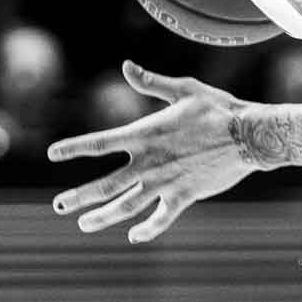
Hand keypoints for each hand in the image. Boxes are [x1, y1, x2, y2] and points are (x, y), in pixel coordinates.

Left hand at [48, 61, 256, 243]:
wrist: (248, 134)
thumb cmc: (217, 107)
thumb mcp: (184, 89)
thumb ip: (151, 82)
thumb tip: (126, 66)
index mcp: (145, 134)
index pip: (99, 143)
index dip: (74, 148)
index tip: (53, 154)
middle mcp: (149, 162)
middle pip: (104, 185)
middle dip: (78, 196)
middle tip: (58, 205)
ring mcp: (165, 182)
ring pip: (125, 207)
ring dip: (102, 217)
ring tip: (83, 223)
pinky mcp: (183, 196)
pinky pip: (160, 219)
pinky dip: (146, 229)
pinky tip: (134, 235)